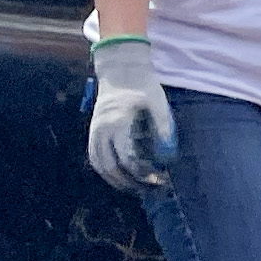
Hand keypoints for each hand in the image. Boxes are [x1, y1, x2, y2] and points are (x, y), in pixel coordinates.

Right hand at [86, 35, 174, 192]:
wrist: (121, 71)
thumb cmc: (144, 87)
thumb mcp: (160, 105)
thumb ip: (164, 130)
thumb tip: (168, 157)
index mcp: (119, 123)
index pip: (128, 158)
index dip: (143, 173)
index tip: (159, 179)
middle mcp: (103, 129)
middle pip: (111, 167)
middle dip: (130, 182)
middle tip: (150, 188)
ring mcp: (95, 130)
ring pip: (100, 165)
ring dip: (116, 180)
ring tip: (136, 187)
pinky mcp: (93, 131)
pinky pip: (94, 157)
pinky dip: (106, 170)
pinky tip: (121, 176)